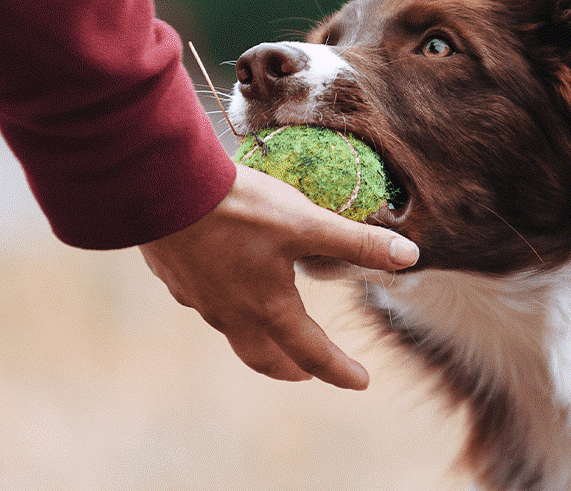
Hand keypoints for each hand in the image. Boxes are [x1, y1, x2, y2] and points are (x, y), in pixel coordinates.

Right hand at [139, 164, 419, 389]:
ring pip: (234, 332)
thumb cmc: (237, 208)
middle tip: (310, 370)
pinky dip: (228, 305)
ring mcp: (199, 300)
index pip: (313, 353)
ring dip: (259, 338)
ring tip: (271, 326)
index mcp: (268, 309)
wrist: (160, 188)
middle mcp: (232, 315)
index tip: (361, 382)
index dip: (341, 370)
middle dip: (292, 367)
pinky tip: (228, 284)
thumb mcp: (306, 222)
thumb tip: (410, 255)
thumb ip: (356, 241)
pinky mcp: (176, 278)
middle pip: (265, 358)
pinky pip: (207, 303)